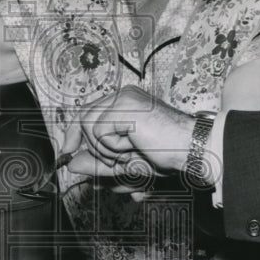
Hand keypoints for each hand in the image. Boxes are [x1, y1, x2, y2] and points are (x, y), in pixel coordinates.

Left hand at [61, 86, 195, 176]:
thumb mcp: (126, 162)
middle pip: (84, 120)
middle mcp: (122, 95)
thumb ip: (98, 163)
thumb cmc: (168, 154)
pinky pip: (99, 132)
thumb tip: (71, 164)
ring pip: (90, 127)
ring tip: (133, 153)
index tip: (67, 153)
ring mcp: (123, 98)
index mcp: (125, 103)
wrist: (192, 150)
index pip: (87, 114)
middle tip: (123, 160)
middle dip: (96, 149)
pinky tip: (136, 146)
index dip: (74, 134)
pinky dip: (114, 147)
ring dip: (108, 151)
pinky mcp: (123, 107)